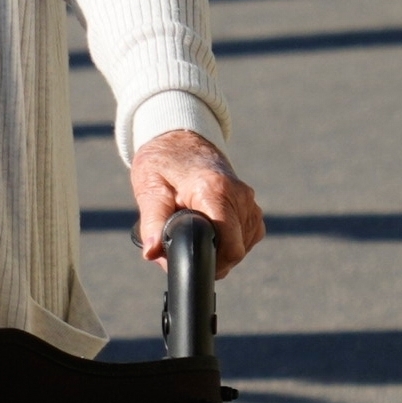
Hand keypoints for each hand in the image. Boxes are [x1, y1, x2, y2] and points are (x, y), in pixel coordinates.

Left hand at [129, 129, 263, 279]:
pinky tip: (209, 229)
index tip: (188, 260)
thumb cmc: (162, 164)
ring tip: (194, 230)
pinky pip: (247, 236)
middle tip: (182, 244)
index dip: (210, 261)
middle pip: (236, 250)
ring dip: (220, 249)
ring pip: (243, 246)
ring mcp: (249, 201)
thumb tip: (152, 253)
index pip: (230, 245)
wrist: (180, 141)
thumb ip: (152, 223)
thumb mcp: (149, 189)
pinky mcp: (252, 206)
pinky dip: (229, 240)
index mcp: (214, 191)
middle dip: (211, 257)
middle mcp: (239, 196)